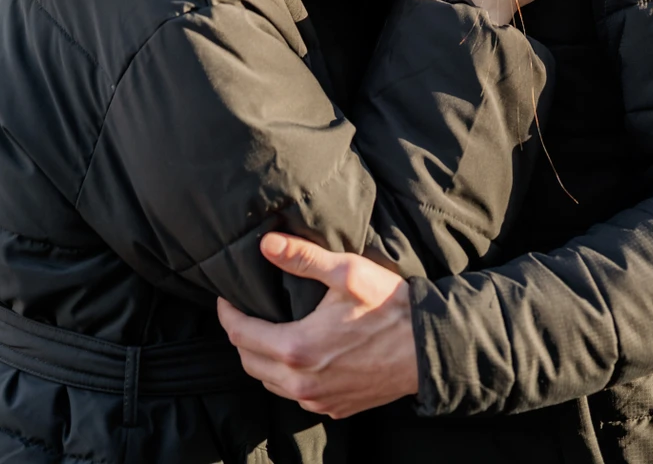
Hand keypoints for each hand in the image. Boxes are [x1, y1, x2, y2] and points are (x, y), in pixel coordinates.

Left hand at [217, 233, 416, 417]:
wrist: (428, 349)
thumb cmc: (389, 307)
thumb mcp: (345, 272)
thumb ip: (302, 258)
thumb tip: (265, 244)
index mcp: (298, 349)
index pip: (240, 335)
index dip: (226, 314)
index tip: (224, 297)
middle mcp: (302, 384)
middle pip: (249, 363)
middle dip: (240, 336)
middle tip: (242, 311)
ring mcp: (319, 401)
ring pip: (271, 383)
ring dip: (261, 358)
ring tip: (266, 329)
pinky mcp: (336, 408)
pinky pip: (297, 395)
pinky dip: (286, 376)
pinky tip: (298, 353)